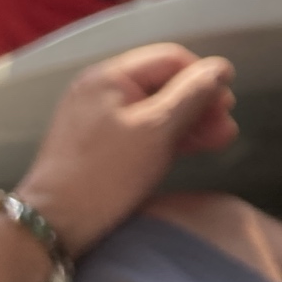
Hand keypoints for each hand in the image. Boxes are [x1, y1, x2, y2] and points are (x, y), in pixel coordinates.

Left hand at [16, 44, 236, 256]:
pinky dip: (169, 134)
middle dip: (200, 102)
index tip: (228, 101)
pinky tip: (192, 146)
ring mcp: (98, 116)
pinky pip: (142, 128)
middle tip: (225, 125)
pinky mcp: (99, 142)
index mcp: (110, 77)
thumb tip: (221, 68)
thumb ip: (192, 95)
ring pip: (156, 108)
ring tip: (219, 139)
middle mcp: (101, 89)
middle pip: (164, 83)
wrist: (54, 222)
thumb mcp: (157, 130)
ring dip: (190, 120)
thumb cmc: (106, 173)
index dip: (203, 76)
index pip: (170, 59)